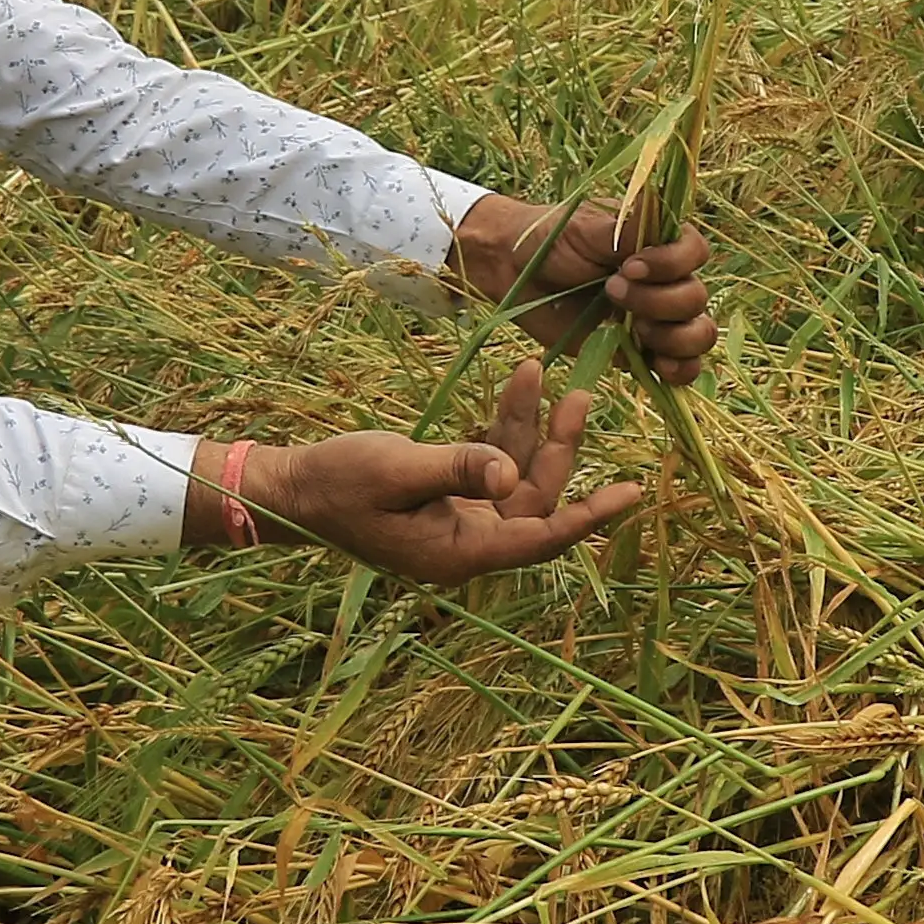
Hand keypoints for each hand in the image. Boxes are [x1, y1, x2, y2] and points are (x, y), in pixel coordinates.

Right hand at [209, 364, 645, 584]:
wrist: (292, 488)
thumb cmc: (337, 482)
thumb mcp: (398, 470)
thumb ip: (458, 469)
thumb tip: (512, 478)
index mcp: (460, 552)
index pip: (540, 538)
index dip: (588, 516)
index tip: (632, 493)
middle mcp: (468, 543)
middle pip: (535, 498)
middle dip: (558, 446)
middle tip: (581, 395)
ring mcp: (458, 521)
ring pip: (515, 475)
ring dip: (528, 427)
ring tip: (538, 370)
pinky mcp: (447, 498)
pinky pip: (489, 464)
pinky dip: (501, 429)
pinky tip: (514, 389)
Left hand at [454, 195, 718, 382]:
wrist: (514, 272)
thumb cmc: (551, 239)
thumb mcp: (587, 226)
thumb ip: (627, 229)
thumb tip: (663, 222)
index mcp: (658, 243)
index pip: (695, 252)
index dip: (672, 264)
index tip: (628, 266)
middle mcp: (666, 280)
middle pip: (696, 297)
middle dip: (658, 301)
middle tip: (610, 290)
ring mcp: (656, 317)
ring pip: (699, 333)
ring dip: (673, 336)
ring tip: (634, 330)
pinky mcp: (641, 351)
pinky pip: (681, 366)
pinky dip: (680, 369)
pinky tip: (658, 364)